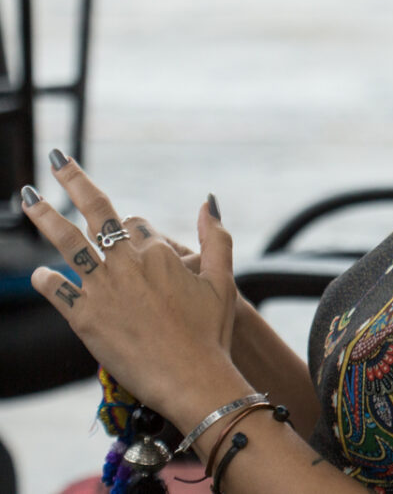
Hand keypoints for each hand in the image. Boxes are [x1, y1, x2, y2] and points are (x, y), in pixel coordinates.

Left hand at [23, 152, 238, 416]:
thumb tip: (209, 200)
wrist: (189, 377)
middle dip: (73, 180)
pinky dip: (46, 280)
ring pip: (67, 242)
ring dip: (44, 216)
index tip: (140, 249)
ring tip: (27, 196)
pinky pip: (56, 291)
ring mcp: (103, 288)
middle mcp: (128, 263)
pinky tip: (40, 274)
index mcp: (160, 251)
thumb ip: (216, 237)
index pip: (136, 225)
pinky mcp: (84, 317)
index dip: (136, 233)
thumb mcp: (222, 280)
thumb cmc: (210, 332)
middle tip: (55, 158)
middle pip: (97, 212)